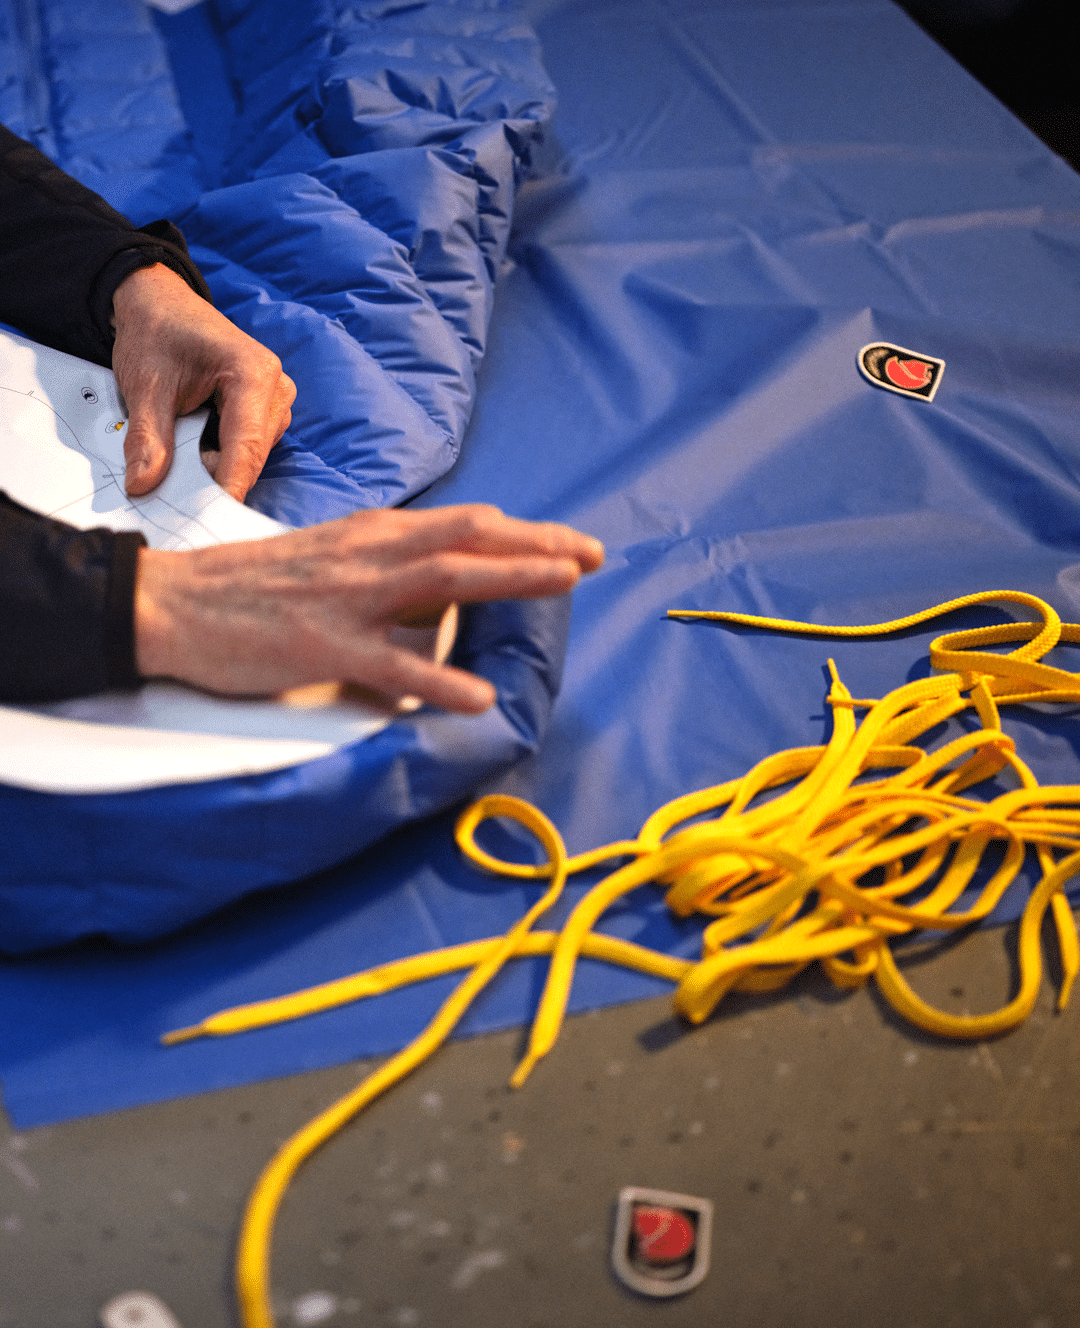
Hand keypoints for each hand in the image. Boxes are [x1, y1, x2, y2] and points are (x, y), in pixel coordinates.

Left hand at [111, 263, 295, 500]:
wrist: (159, 304)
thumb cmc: (157, 333)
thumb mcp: (145, 385)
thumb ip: (147, 438)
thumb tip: (143, 485)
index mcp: (252, 373)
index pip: (246, 445)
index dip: (230, 485)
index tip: (212, 517)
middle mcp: (276, 387)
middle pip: (253, 454)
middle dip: (217, 476)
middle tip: (176, 488)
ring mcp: (276, 399)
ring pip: (253, 454)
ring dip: (218, 463)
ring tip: (181, 450)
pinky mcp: (267, 408)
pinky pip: (250, 446)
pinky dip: (222, 454)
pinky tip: (196, 443)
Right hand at [135, 504, 604, 712]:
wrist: (176, 601)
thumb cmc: (255, 587)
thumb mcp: (332, 560)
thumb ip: (389, 568)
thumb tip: (443, 587)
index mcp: (374, 535)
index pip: (464, 525)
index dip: (525, 533)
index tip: (573, 543)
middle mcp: (371, 556)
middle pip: (469, 539)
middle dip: (536, 546)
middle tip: (592, 556)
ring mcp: (349, 599)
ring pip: (442, 581)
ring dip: (509, 579)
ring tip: (563, 584)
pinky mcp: (323, 646)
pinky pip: (390, 665)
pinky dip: (437, 680)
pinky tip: (476, 697)